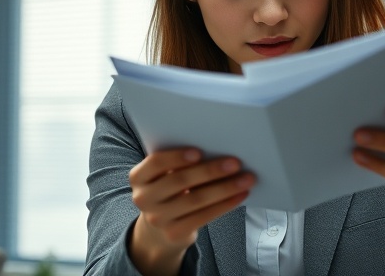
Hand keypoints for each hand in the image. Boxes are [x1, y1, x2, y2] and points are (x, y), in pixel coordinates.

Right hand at [127, 148, 255, 275]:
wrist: (158, 229)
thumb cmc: (168, 191)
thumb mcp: (163, 176)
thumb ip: (178, 164)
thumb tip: (216, 150)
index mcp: (138, 177)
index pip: (156, 163)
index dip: (177, 157)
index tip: (200, 152)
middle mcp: (143, 198)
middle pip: (180, 181)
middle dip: (210, 171)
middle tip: (235, 163)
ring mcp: (158, 218)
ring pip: (196, 199)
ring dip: (225, 188)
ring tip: (245, 179)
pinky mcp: (174, 233)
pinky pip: (204, 216)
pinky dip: (225, 204)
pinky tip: (240, 195)